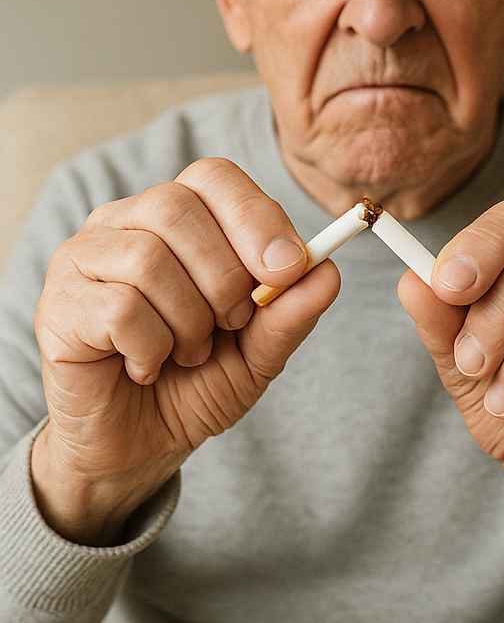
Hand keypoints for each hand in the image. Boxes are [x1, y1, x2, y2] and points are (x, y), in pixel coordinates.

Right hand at [30, 158, 339, 545]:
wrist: (141, 445)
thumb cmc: (197, 382)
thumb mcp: (261, 350)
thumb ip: (291, 311)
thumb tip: (327, 271)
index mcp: (179, 217)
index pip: (214, 177)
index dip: (255, 217)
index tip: (286, 269)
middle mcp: (123, 223)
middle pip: (177, 208)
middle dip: (225, 277)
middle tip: (230, 324)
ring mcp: (82, 260)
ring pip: (148, 260)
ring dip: (188, 322)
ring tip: (186, 352)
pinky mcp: (57, 307)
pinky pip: (119, 310)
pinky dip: (151, 349)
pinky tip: (147, 367)